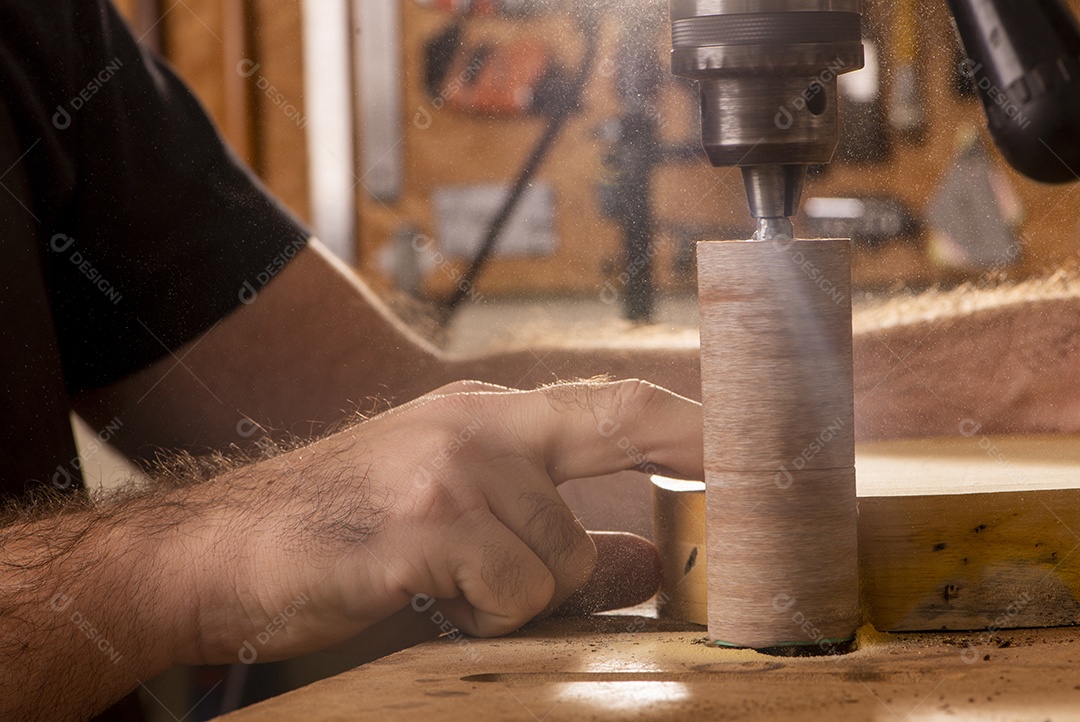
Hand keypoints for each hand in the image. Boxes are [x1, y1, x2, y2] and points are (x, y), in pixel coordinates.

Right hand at [181, 379, 701, 665]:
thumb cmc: (342, 528)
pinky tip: (426, 599)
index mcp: (486, 415)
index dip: (695, 420)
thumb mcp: (453, 516)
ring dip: (521, 593)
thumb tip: (642, 562)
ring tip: (449, 587)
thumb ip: (553, 534)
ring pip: (559, 556)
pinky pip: (509, 592)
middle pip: (613, 441)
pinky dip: (481, 615)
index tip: (759, 442)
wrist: (222, 549)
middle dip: (651, 486)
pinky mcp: (422, 526)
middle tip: (666, 511)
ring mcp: (450, 469)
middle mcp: (477, 425)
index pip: (615, 404)